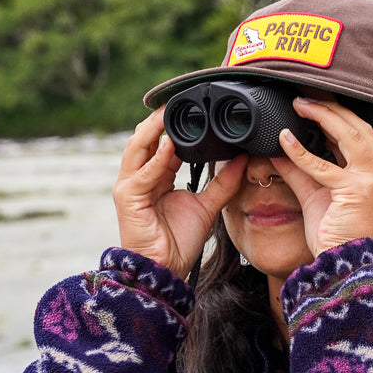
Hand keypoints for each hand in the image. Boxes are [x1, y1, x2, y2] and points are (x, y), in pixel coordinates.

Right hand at [113, 109, 247, 281]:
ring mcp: (130, 186)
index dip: (174, 125)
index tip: (193, 109)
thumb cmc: (178, 242)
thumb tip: (244, 160)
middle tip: (180, 102)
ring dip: (153, 129)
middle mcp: (139, 177)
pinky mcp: (128, 198)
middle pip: (144, 139)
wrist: (165, 270)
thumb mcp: (208, 206)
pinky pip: (143, 173)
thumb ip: (224, 182)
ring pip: (138, 148)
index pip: (161, 142)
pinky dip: (157, 159)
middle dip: (159, 119)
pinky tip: (170, 146)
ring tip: (170, 113)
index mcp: (155, 176)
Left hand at [274, 98, 372, 256]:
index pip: (363, 137)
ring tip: (300, 105)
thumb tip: (279, 150)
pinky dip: (302, 152)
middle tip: (306, 97)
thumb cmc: (336, 240)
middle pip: (360, 129)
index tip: (320, 105)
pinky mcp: (357, 191)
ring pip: (350, 136)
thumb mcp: (317, 199)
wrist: (346, 270)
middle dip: (333, 109)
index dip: (341, 117)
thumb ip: (301, 173)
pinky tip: (285, 139)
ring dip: (323, 116)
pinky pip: (324, 166)